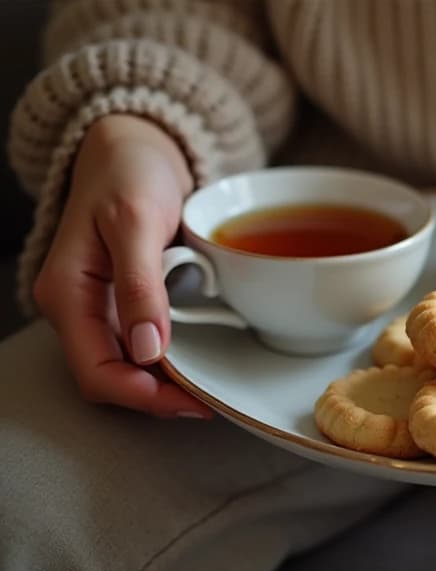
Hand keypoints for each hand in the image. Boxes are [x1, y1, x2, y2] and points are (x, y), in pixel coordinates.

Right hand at [33, 114, 211, 418]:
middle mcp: (76, 307)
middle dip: (158, 398)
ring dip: (165, 384)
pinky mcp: (121, 300)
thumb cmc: (129, 173)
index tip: (194, 403)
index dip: (144, 397)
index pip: (97, 371)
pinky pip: (139, 345)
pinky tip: (199, 362)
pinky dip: (169, 360)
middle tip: (211, 402)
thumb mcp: (136, 221)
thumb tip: (146, 349)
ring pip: (126, 366)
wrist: (134, 146)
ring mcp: (98, 306)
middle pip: (110, 377)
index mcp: (67, 293)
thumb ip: (139, 286)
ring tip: (209, 389)